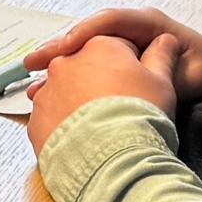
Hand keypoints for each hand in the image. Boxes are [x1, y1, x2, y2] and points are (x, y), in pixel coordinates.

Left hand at [23, 34, 186, 157]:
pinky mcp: (36, 118)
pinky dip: (63, 124)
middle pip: (85, 66)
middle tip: (118, 107)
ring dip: (77, 102)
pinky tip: (80, 138)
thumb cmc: (140, 118)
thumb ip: (160, 57)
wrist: (111, 160)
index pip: (115, 46)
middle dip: (99, 82)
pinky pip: (51, 116)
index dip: (130, 65)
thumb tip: (165, 41)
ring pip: (64, 91)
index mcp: (99, 46)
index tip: (136, 84)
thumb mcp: (162, 83)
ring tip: (99, 126)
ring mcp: (47, 90)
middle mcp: (66, 62)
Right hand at [24, 9, 201, 104]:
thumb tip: (148, 65)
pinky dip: (70, 81)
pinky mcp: (119, 66)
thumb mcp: (194, 72)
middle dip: (59, 48)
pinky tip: (50, 96)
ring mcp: (123, 48)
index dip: (86, 31)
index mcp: (149, 23)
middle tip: (33, 63)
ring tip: (34, 83)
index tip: (66, 46)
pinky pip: (88, 69)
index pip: (111, 20)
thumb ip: (168, 67)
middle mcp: (131, 32)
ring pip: (83, 53)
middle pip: (88, 35)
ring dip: (59, 67)